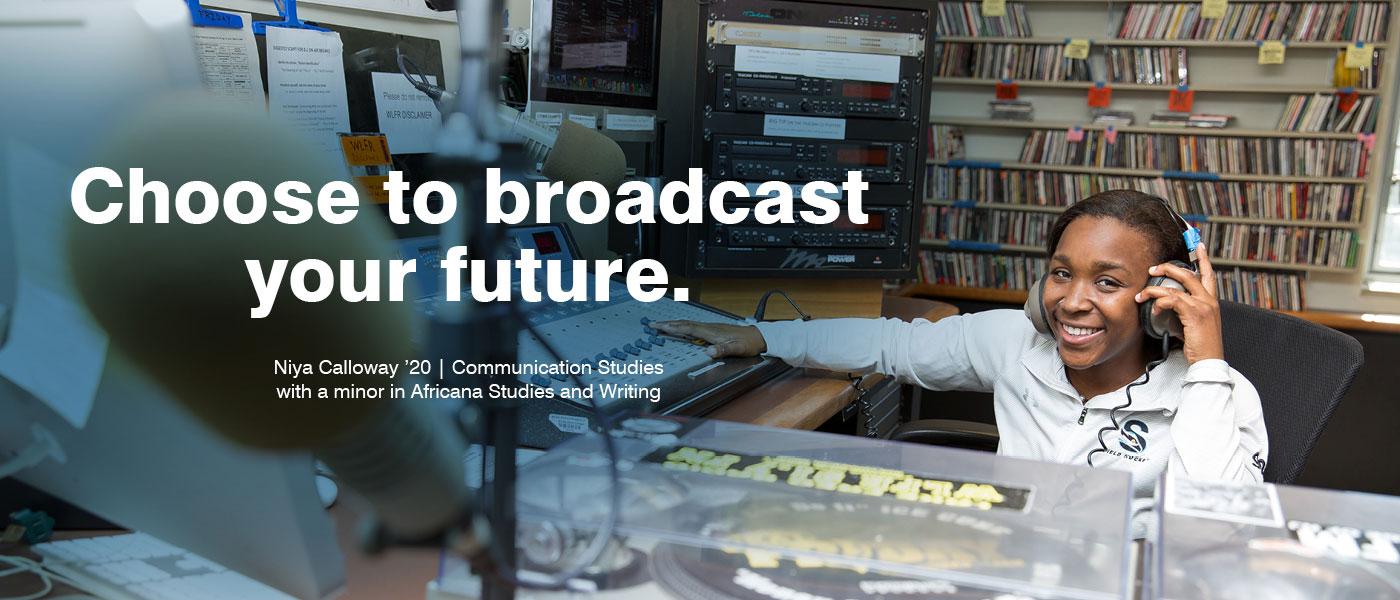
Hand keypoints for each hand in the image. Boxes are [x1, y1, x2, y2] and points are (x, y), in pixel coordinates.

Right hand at [650, 320, 765, 358]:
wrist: (758, 337)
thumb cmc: (748, 343)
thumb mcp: (737, 349)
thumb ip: (722, 350)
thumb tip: (708, 352)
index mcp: (710, 332)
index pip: (687, 328)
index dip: (672, 327)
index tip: (659, 326)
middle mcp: (709, 328)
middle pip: (684, 324)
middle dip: (667, 324)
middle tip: (652, 324)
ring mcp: (710, 328)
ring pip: (687, 324)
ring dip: (673, 325)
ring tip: (661, 326)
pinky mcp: (713, 330)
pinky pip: (693, 327)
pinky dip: (683, 327)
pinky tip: (680, 330)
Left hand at [1135, 247, 1224, 363]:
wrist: (1208, 361)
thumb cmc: (1199, 346)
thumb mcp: (1191, 324)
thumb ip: (1181, 311)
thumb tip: (1163, 304)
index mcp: (1211, 302)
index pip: (1209, 275)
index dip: (1204, 259)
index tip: (1200, 246)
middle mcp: (1209, 301)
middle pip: (1189, 275)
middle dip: (1169, 268)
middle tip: (1153, 268)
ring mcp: (1203, 306)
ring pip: (1175, 288)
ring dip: (1154, 289)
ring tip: (1141, 294)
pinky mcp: (1194, 314)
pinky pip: (1172, 300)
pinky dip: (1160, 302)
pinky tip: (1153, 308)